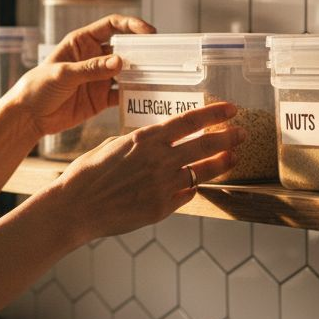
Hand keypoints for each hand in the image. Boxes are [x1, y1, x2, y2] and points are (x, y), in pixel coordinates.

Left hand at [4, 14, 153, 138]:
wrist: (29, 116)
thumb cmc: (38, 86)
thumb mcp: (63, 73)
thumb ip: (91, 68)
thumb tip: (120, 62)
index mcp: (82, 42)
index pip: (112, 26)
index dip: (132, 25)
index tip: (149, 32)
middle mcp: (94, 57)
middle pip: (125, 48)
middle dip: (143, 50)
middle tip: (161, 56)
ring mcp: (100, 78)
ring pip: (128, 72)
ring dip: (142, 74)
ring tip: (159, 77)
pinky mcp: (101, 99)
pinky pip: (124, 95)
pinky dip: (135, 96)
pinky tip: (145, 98)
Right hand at [48, 102, 242, 242]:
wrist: (76, 207)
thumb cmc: (87, 175)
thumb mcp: (112, 146)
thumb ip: (139, 143)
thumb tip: (155, 142)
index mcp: (145, 138)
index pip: (190, 121)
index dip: (214, 114)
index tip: (231, 110)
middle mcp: (159, 160)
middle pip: (205, 145)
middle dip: (228, 138)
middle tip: (242, 134)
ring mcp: (163, 185)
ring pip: (202, 173)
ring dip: (220, 164)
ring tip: (232, 158)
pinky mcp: (162, 208)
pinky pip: (186, 195)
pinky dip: (191, 188)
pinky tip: (195, 184)